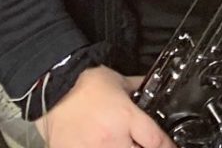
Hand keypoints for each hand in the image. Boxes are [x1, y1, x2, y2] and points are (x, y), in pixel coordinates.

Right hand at [38, 66, 171, 147]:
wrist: (52, 90)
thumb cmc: (83, 84)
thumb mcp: (118, 81)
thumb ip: (139, 87)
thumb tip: (152, 87)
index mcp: (126, 117)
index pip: (157, 141)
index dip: (169, 147)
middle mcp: (112, 139)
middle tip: (140, 142)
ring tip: (118, 142)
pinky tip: (101, 145)